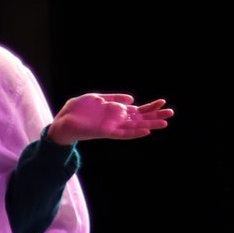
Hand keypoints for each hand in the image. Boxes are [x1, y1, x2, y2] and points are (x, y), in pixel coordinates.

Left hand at [47, 93, 172, 146]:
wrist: (62, 121)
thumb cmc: (78, 110)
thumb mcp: (97, 99)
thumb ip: (114, 98)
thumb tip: (132, 99)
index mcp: (115, 111)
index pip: (137, 110)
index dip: (150, 107)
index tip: (163, 102)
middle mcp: (116, 120)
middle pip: (140, 118)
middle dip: (155, 116)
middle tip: (171, 113)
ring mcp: (112, 127)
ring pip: (135, 127)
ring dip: (150, 124)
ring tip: (165, 123)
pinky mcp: (105, 132)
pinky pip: (123, 134)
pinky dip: (135, 133)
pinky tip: (145, 131)